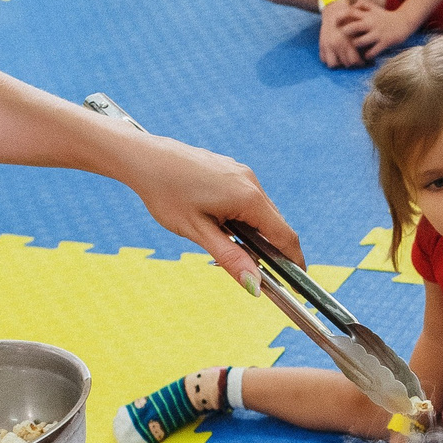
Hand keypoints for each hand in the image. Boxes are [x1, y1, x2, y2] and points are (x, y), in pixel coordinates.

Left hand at [114, 134, 302, 285]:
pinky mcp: (231, 169)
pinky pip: (248, 198)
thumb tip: (254, 285)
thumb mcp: (197, 232)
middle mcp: (251, 182)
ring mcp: (242, 173)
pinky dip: (244, 217)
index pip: (285, 236)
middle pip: (276, 224)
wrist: (144, 157)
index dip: (294, 260)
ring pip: (261, 211)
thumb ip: (230, 258)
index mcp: (248, 198)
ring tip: (230, 247)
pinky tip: (221, 225)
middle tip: (260, 274)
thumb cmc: (166, 193)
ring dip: (255, 233)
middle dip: (273, 250)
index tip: (298, 281)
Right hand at [318, 3, 363, 68]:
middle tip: (354, 60)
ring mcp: (327, 45)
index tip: (362, 62)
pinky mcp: (321, 44)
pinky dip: (329, 59)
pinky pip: (323, 59)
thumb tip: (365, 56)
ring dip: (339, 63)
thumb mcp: (357, 29)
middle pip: (344, 64)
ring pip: (333, 64)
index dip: (359, 63)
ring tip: (343, 59)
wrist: (334, 9)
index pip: (354, 61)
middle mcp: (336, 45)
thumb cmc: (349, 18)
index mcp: (346, 41)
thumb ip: (360, 43)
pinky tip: (335, 56)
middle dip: (350, 63)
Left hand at [336, 0, 417, 60]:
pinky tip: (366, 55)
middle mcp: (371, 23)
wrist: (405, 22)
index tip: (334, 22)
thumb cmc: (387, 16)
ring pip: (360, 41)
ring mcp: (378, 33)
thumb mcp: (375, 8)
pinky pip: (372, 51)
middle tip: (342, 37)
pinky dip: (367, 55)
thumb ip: (363, 4)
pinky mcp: (385, 42)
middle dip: (346, 32)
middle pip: (353, 27)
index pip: (351, 12)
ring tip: (355, 47)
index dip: (341, 16)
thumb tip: (351, 5)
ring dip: (355, 45)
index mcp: (368, 15)